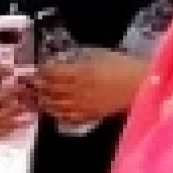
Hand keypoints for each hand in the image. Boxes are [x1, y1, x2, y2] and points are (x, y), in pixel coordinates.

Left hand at [29, 48, 143, 126]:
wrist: (140, 84)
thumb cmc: (122, 65)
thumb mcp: (99, 54)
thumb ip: (79, 57)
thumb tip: (62, 59)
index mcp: (80, 72)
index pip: (52, 73)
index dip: (43, 70)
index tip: (39, 67)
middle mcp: (77, 91)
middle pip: (50, 90)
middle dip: (38, 86)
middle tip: (32, 83)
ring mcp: (82, 105)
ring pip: (55, 106)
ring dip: (44, 101)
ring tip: (39, 96)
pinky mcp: (89, 115)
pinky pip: (67, 117)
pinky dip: (57, 114)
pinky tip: (55, 110)